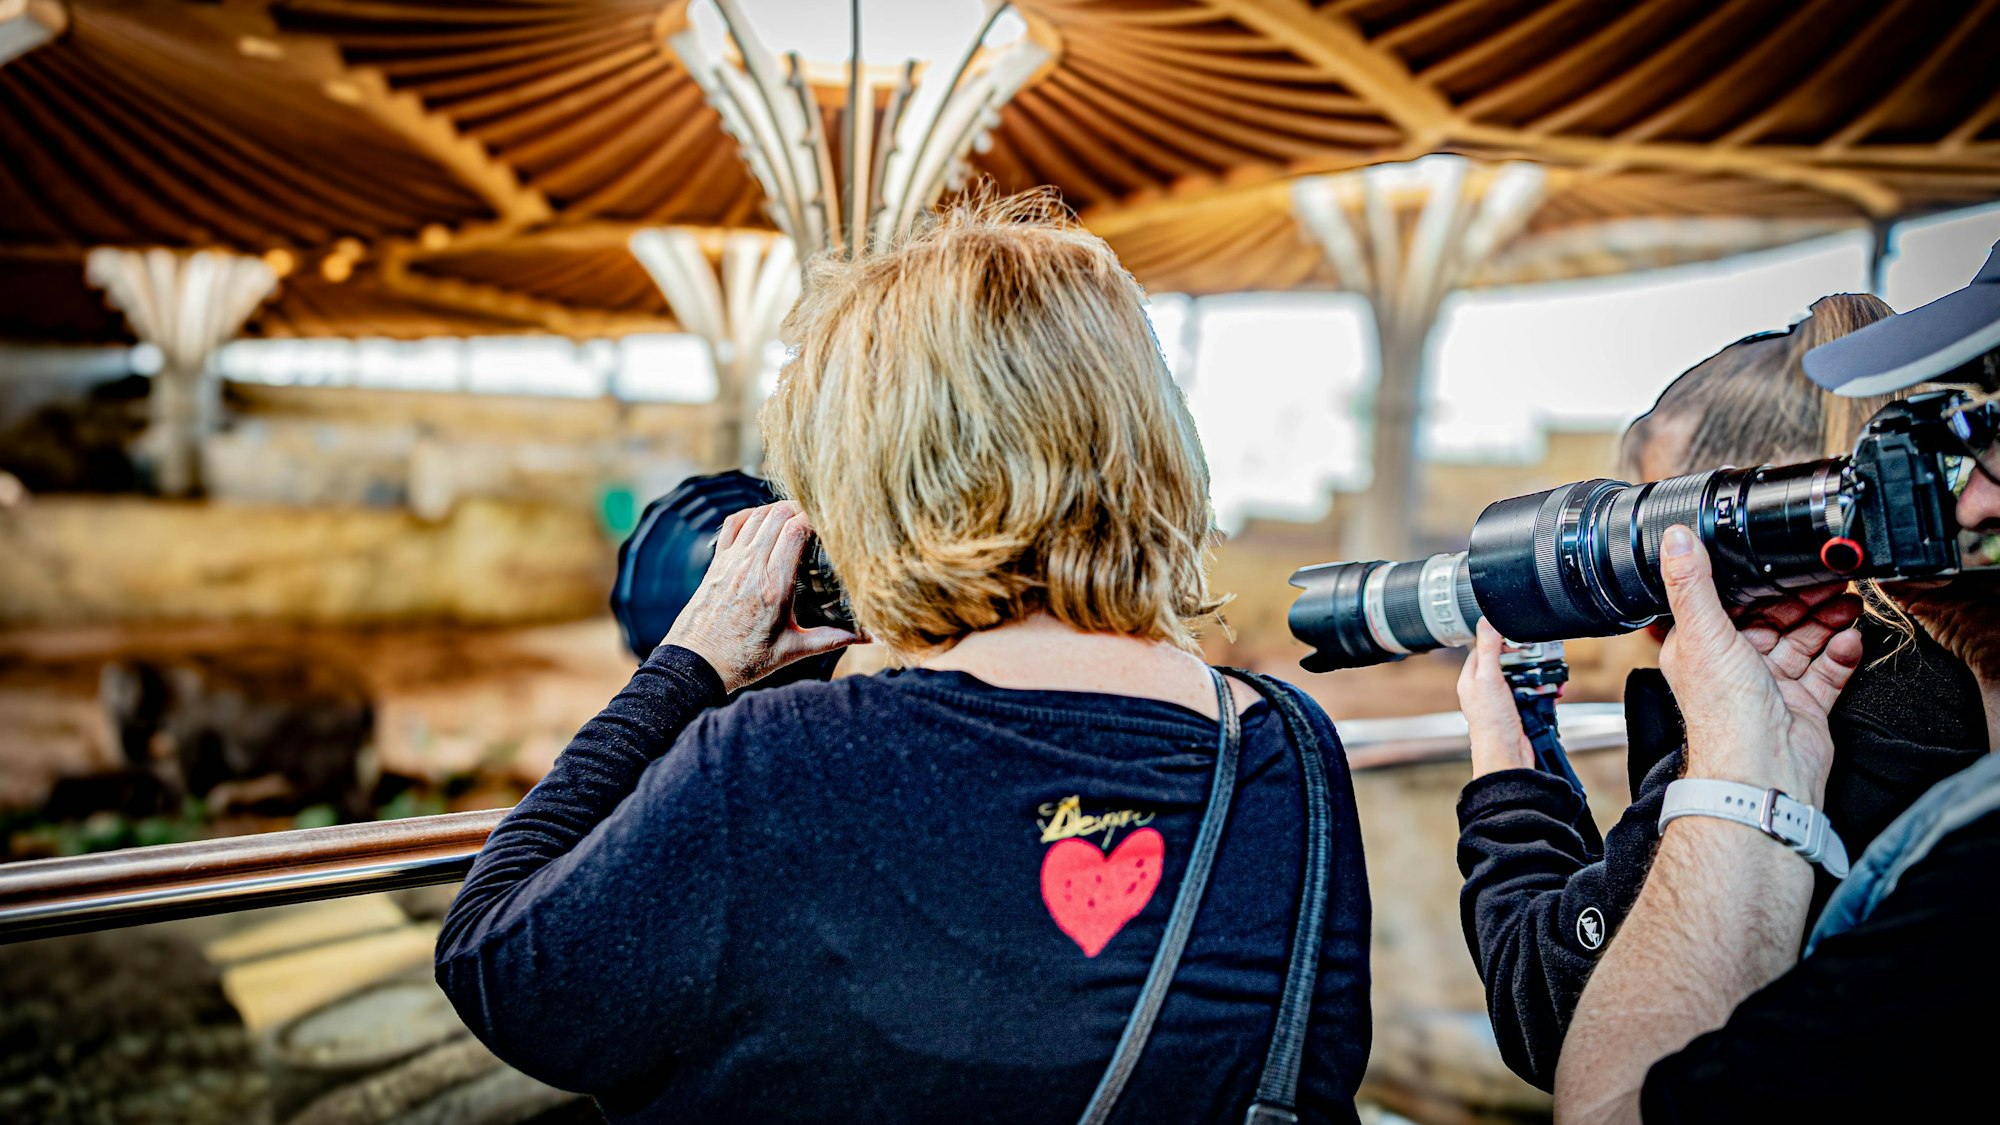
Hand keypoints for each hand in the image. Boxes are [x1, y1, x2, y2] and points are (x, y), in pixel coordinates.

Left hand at [664, 501, 862, 692]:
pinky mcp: (717, 563)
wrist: (696, 663)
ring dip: (777, 509)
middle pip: (778, 515)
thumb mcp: (793, 650)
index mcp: (774, 586)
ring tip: (795, 515)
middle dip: (801, 508)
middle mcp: (752, 567)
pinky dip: (750, 514)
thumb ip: (832, 638)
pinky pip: (733, 524)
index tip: (831, 522)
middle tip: (818, 515)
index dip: (816, 517)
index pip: (796, 530)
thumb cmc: (744, 660)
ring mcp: (731, 561)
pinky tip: (762, 519)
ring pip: (757, 515)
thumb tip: (868, 637)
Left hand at [1458, 618, 1535, 776]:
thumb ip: (1488, 648)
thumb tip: (1485, 620)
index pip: (1482, 649)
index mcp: (1471, 679)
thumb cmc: (1491, 722)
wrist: (1507, 756)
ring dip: (1539, 677)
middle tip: (1538, 654)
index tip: (1514, 634)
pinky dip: (1546, 693)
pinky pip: (1535, 697)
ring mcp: (1503, 703)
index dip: (1497, 640)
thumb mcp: (1488, 678)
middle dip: (1525, 659)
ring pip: (1524, 680)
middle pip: (1507, 663)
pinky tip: (1552, 692)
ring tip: (1548, 674)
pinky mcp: (1519, 714)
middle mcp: (1485, 691)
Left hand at [1655, 525, 1863, 805]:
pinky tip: (1851, 639)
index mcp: (1703, 647)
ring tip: (1849, 602)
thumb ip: (1692, 584)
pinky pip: (1827, 670)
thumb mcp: (1705, 633)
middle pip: (1774, 619)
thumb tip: (1676, 538)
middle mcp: (1735, 665)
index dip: (1760, 581)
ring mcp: (1771, 685)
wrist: (1764, 769)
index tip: (1786, 561)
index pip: (1732, 603)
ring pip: (1803, 641)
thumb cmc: (1725, 711)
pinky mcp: (1804, 704)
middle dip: (1803, 598)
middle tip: (1830, 578)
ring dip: (1827, 620)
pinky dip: (1841, 653)